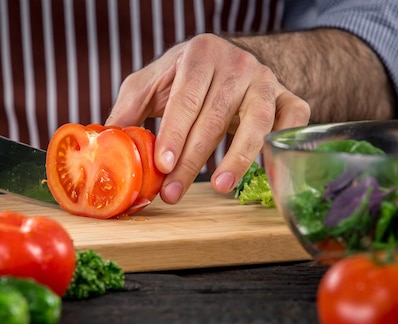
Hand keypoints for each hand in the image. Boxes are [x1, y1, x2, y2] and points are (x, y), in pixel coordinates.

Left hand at [106, 33, 309, 203]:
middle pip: (216, 117)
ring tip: (220, 187)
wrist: (231, 59)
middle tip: (174, 193)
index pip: (186, 99)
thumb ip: (129, 108)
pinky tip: (262, 170)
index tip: (163, 165)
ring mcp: (266, 80)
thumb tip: (104, 141)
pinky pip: (293, 120)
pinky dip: (281, 143)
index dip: (175, 134)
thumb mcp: (153, 82)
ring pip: (256, 122)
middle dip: (193, 159)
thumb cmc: (187, 76)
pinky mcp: (288, 96)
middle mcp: (237, 63)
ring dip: (238, 158)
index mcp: (199, 55)